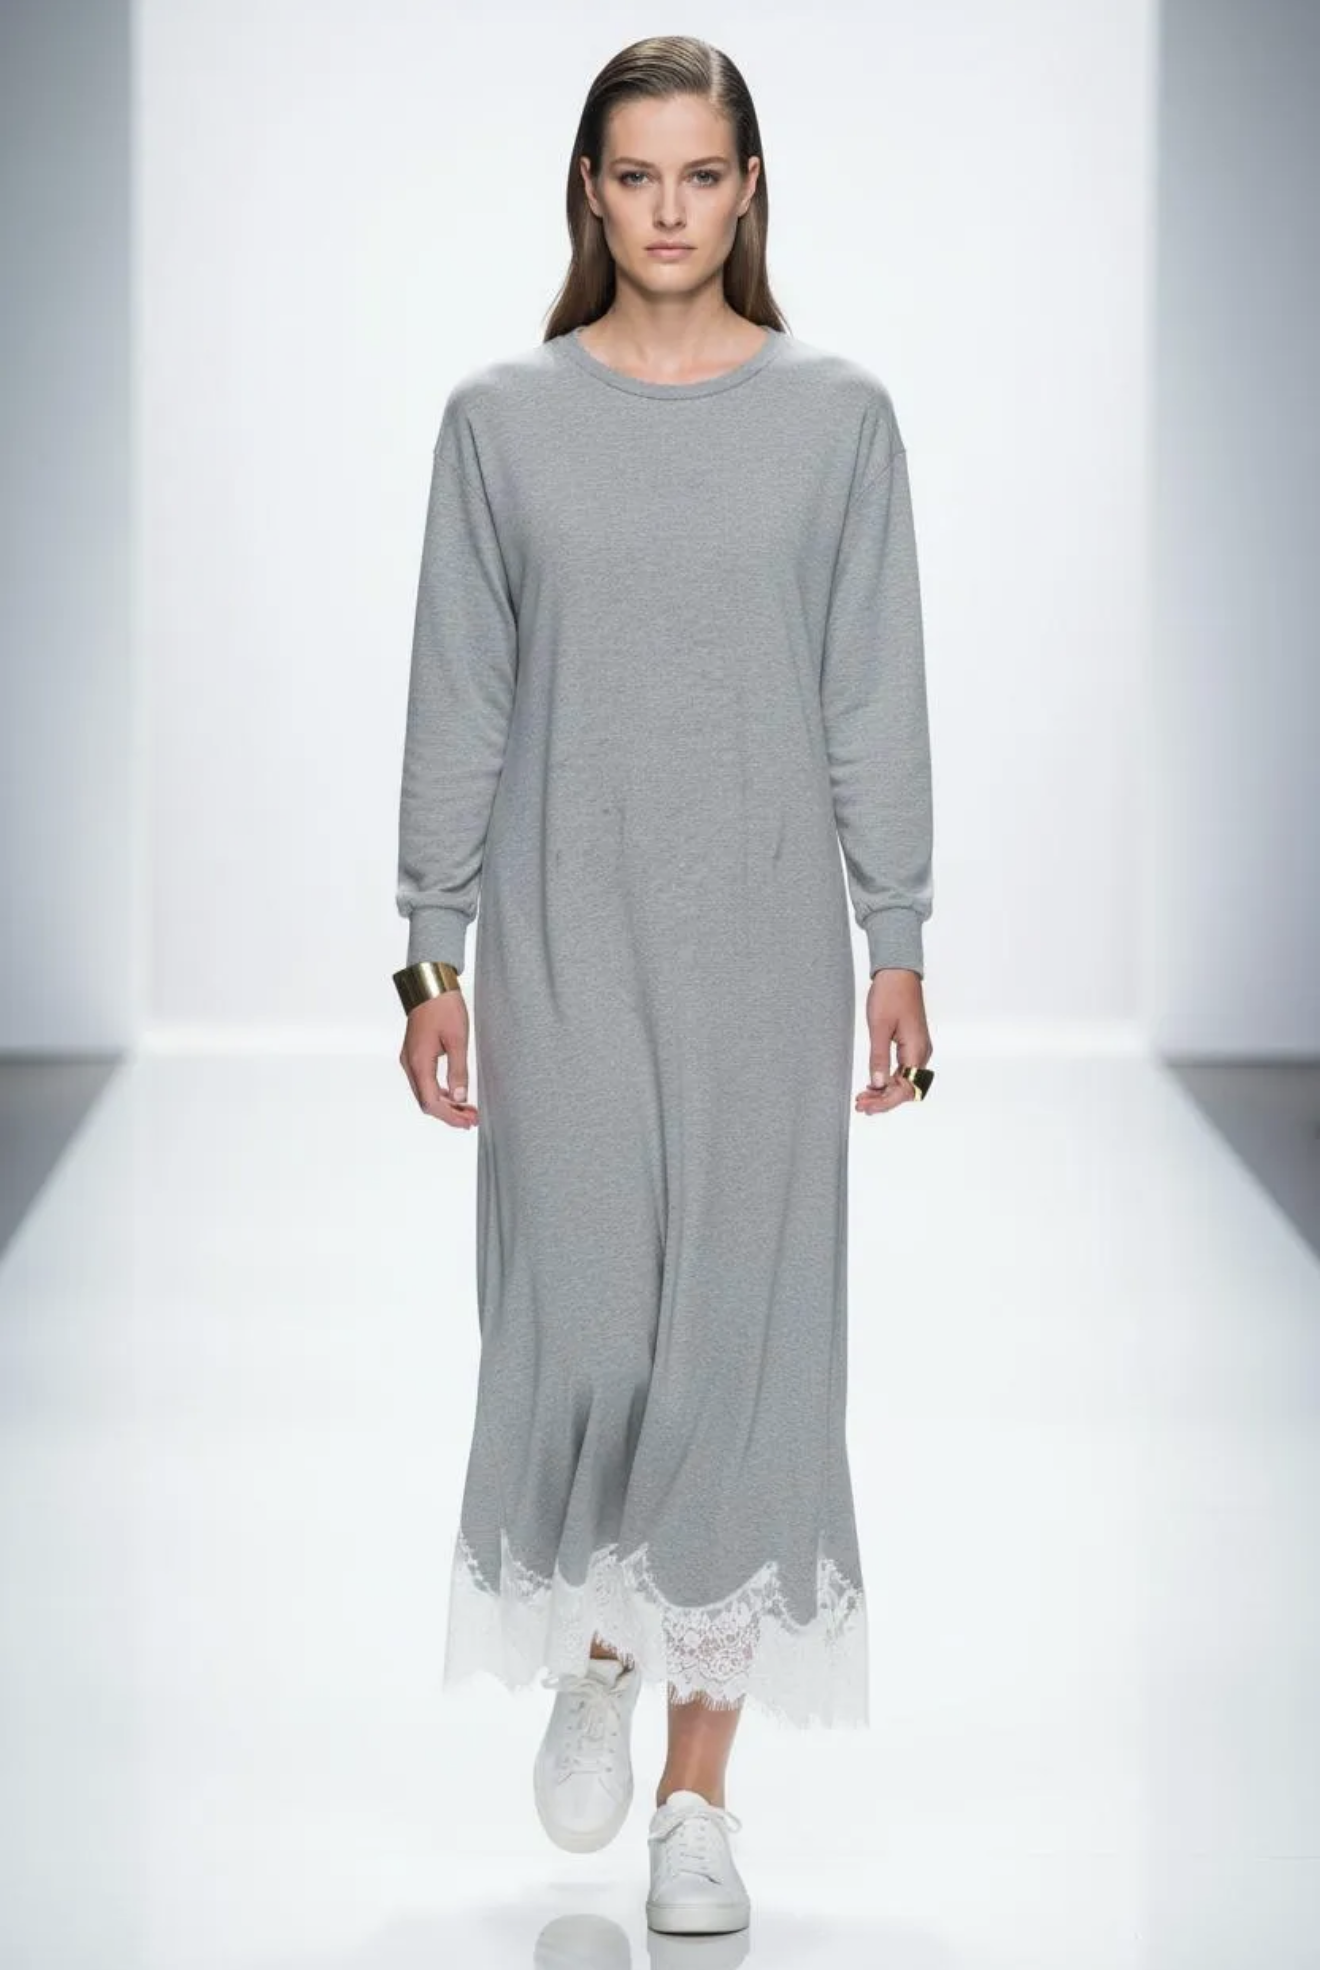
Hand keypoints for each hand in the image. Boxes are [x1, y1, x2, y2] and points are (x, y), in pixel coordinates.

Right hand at [399, 990, 477, 1126]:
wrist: (430, 986)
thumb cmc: (444, 1008)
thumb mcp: (458, 1040)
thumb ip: (458, 1070)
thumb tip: (460, 1097)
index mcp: (419, 1062)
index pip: (431, 1102)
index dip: (449, 1116)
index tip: (467, 1122)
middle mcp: (410, 1064)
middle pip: (426, 1101)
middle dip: (448, 1113)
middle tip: (471, 1119)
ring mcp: (410, 1059)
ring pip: (424, 1092)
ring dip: (444, 1103)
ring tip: (467, 1110)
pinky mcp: (414, 1054)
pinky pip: (424, 1081)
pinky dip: (439, 1091)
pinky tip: (454, 1094)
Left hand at [855, 968, 932, 1115]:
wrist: (898, 973)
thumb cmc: (890, 995)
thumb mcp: (879, 1027)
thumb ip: (879, 1057)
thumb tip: (878, 1084)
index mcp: (916, 1050)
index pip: (906, 1088)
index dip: (886, 1101)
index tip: (867, 1106)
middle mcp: (922, 1053)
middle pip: (907, 1089)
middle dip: (884, 1100)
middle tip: (860, 1105)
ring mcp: (918, 1049)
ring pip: (905, 1081)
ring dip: (885, 1092)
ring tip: (863, 1098)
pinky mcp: (912, 1045)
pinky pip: (903, 1070)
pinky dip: (889, 1080)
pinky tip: (873, 1084)